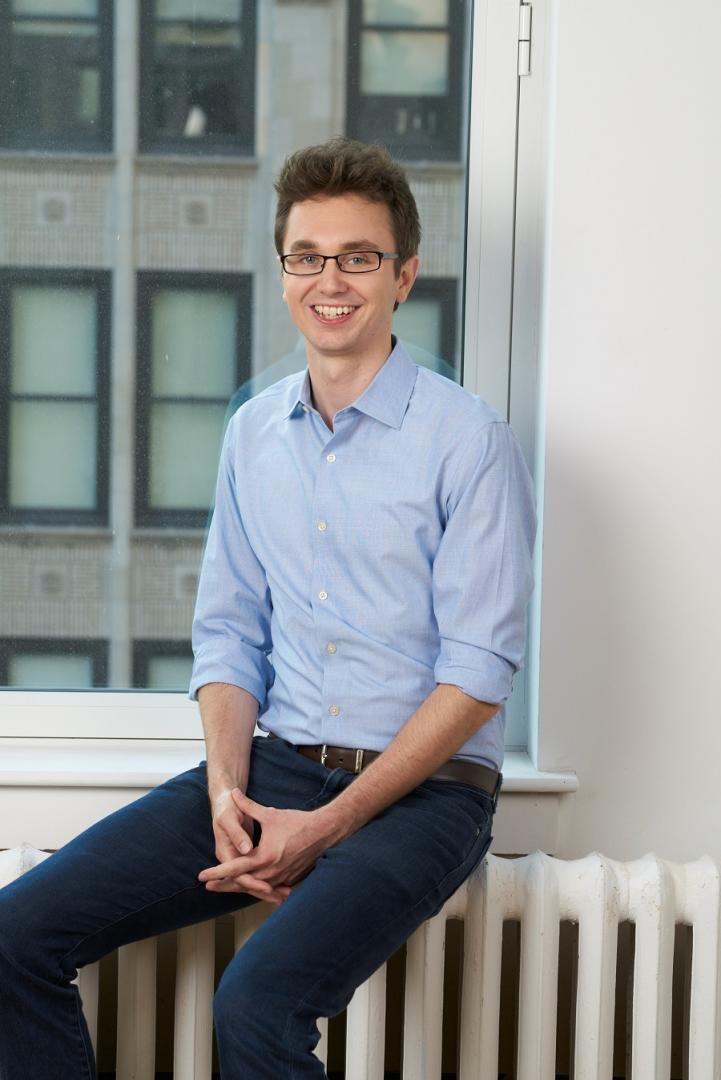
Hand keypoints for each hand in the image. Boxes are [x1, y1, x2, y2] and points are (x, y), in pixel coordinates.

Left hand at [199, 790, 335, 896]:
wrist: (323, 832)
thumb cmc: (297, 822)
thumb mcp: (270, 814)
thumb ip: (248, 805)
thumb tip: (232, 793)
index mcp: (264, 857)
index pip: (234, 868)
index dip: (217, 872)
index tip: (202, 876)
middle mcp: (271, 872)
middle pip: (242, 883)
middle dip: (224, 885)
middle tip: (208, 886)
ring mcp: (281, 878)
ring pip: (255, 887)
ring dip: (239, 887)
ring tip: (225, 887)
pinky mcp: (288, 879)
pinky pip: (268, 886)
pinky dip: (256, 887)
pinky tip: (250, 887)